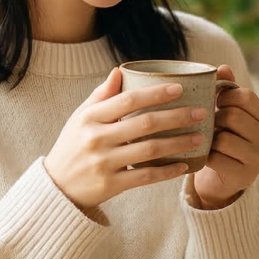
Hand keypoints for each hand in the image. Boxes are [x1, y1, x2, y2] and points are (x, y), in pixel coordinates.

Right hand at [45, 68, 206, 210]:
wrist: (56, 187)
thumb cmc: (73, 146)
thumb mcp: (79, 118)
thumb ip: (100, 96)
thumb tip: (118, 71)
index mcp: (90, 117)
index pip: (129, 99)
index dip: (156, 92)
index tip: (180, 88)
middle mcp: (97, 138)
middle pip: (145, 123)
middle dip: (177, 116)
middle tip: (201, 112)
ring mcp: (104, 163)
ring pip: (150, 150)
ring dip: (178, 143)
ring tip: (200, 137)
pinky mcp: (111, 185)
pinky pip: (146, 176)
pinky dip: (167, 172)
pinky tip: (184, 166)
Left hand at [191, 65, 258, 209]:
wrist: (220, 179)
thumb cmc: (223, 139)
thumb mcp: (225, 112)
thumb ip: (226, 90)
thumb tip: (223, 67)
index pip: (246, 96)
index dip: (225, 96)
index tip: (215, 101)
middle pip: (234, 116)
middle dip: (215, 119)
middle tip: (209, 124)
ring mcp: (258, 158)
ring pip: (225, 138)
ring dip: (210, 139)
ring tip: (208, 140)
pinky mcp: (244, 176)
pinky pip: (217, 158)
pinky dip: (206, 156)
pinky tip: (205, 156)